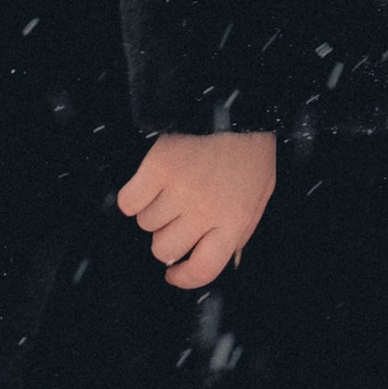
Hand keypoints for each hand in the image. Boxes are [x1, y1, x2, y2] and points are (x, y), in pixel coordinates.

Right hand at [118, 131, 277, 289]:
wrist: (237, 110)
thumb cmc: (248, 154)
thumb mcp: (258, 198)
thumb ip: (240, 232)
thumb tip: (224, 261)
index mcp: (234, 221)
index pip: (203, 270)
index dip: (184, 278)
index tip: (174, 274)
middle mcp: (205, 211)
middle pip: (164, 249)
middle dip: (166, 236)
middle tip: (175, 216)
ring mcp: (180, 189)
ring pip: (145, 224)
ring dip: (153, 211)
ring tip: (171, 189)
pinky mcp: (158, 167)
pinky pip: (129, 202)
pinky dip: (134, 196)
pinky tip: (149, 184)